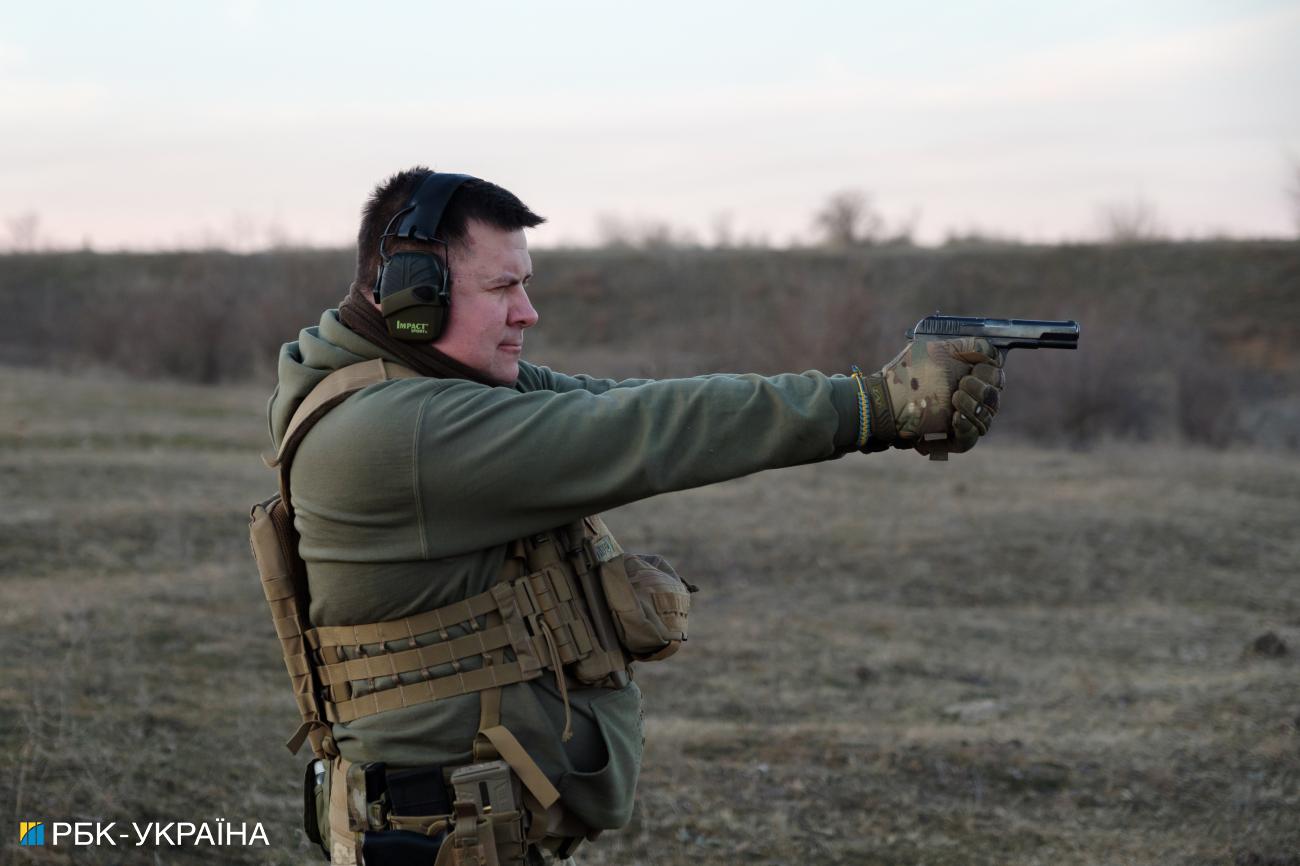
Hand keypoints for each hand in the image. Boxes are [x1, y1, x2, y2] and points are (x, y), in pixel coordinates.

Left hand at [871, 337, 1003, 454]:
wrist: (885, 397)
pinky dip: (967, 429)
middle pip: (993, 398)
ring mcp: (961, 419)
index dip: (991, 372)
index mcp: (969, 375)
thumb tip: (991, 348)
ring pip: (985, 419)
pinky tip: (956, 419)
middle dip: (982, 390)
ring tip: (954, 398)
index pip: (996, 375)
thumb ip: (965, 345)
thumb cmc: (908, 371)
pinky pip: (969, 440)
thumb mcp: (935, 349)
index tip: (974, 368)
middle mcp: (970, 398)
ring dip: (973, 407)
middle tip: (961, 384)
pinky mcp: (950, 437)